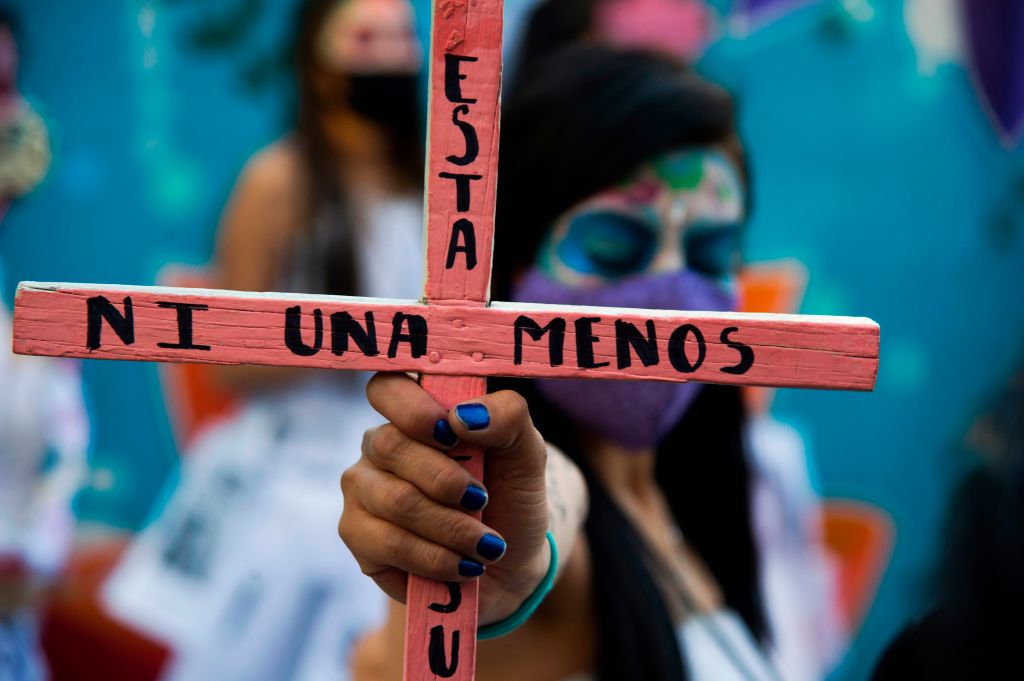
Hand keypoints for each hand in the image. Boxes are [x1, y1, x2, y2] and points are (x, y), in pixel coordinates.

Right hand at [339, 373, 550, 623]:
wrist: (508, 561)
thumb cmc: (510, 495)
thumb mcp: (526, 452)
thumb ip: (507, 418)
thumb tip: (463, 415)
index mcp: (415, 413)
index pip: (387, 388)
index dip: (414, 410)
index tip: (453, 434)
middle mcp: (379, 445)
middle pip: (392, 446)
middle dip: (448, 481)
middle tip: (483, 500)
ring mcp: (362, 489)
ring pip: (396, 500)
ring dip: (452, 528)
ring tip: (486, 545)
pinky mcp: (357, 535)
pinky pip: (389, 544)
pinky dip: (437, 558)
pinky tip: (462, 564)